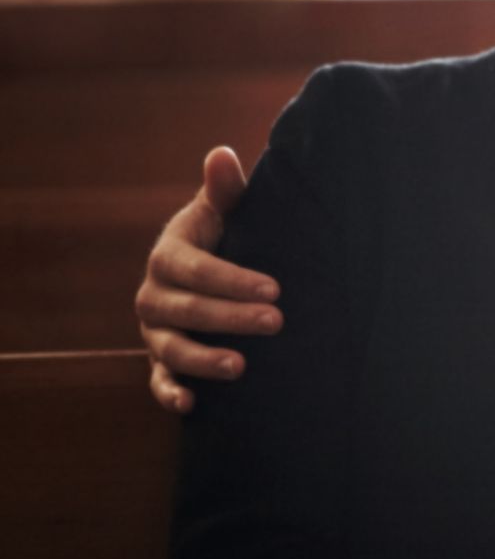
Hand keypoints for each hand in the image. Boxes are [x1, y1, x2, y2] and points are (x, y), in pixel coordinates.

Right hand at [133, 147, 280, 413]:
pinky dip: (169, 394)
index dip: (233, 279)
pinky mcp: (159, 361)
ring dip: (203, 360)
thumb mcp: (222, 212)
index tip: (274, 288)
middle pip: (188, 311)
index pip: (198, 269)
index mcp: (169, 256)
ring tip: (241, 366)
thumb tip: (222, 154)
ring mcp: (155, 331)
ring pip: (172, 349)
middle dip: (231, 318)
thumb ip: (225, 190)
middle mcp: (154, 295)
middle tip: (276, 321)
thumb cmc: (224, 236)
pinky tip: (190, 405)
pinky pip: (158, 381)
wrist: (204, 272)